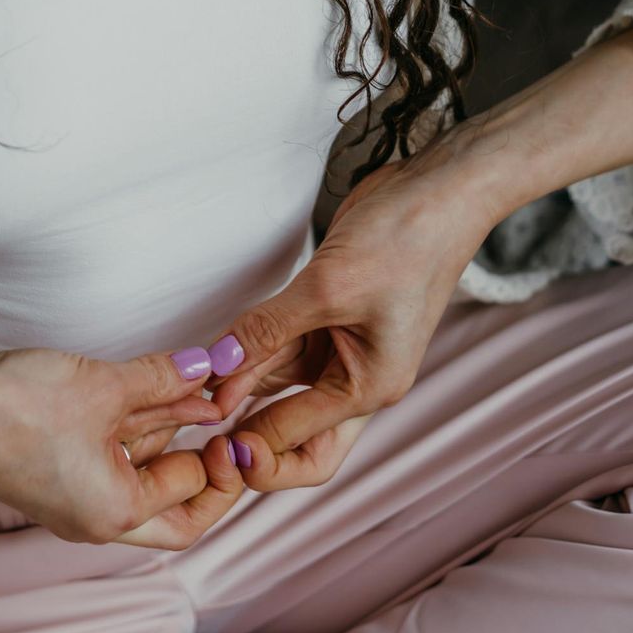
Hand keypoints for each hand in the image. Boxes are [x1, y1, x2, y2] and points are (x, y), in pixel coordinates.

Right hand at [0, 346, 243, 549]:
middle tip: (224, 420)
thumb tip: (208, 369)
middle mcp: (96, 514)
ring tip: (200, 387)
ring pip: (142, 467)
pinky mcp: (58, 462)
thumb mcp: (104, 387)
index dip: (220, 464)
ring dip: (170, 428)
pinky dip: (138, 421)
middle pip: (173, 502)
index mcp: (115, 514)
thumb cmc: (10, 411)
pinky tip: (159, 386)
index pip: (192, 504)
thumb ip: (164, 380)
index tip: (230, 424)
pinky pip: (114, 449)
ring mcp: (75, 490)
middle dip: (201, 460)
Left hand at [207, 146, 497, 490]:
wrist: (436, 189)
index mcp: (372, 388)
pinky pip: (280, 351)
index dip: (250, 442)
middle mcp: (359, 379)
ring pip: (279, 387)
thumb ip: (266, 329)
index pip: (301, 441)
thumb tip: (216, 368)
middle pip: (297, 437)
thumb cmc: (406, 239)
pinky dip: (249, 353)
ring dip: (240, 386)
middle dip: (251, 438)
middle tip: (203, 431)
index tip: (207, 429)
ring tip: (196, 382)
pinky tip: (216, 355)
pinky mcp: (326, 321)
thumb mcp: (328, 287)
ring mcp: (342, 352)